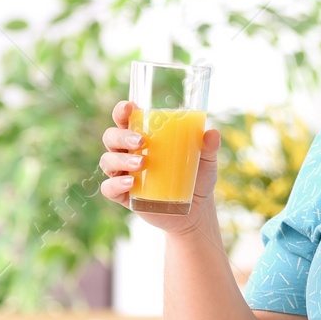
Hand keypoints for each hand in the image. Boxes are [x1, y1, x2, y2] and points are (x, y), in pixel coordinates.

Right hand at [98, 99, 221, 237]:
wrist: (196, 212)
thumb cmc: (197, 179)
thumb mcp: (206, 162)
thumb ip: (208, 148)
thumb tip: (212, 133)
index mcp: (143, 137)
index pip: (125, 119)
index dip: (122, 111)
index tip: (130, 107)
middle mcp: (128, 153)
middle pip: (111, 137)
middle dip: (122, 136)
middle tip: (141, 142)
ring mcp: (124, 174)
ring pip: (108, 161)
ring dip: (121, 160)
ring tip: (142, 164)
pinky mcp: (124, 196)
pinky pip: (109, 188)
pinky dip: (115, 184)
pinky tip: (130, 183)